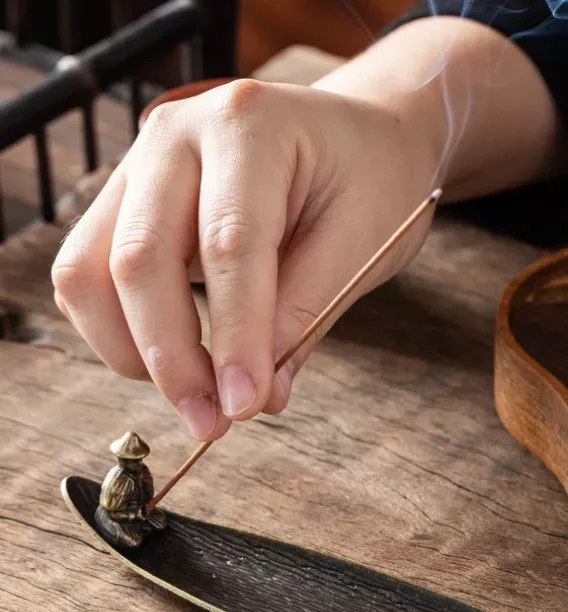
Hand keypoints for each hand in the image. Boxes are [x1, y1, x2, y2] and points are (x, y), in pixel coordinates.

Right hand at [52, 77, 437, 439]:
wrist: (357, 138)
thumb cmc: (370, 181)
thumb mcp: (361, 246)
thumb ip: (302, 317)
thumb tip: (252, 396)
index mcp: (250, 125)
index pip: (229, 244)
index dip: (234, 336)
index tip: (244, 404)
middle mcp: (178, 134)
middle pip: (139, 257)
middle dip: (171, 357)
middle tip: (212, 422)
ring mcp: (142, 166)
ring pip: (90, 270)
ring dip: (133, 350)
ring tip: (194, 396)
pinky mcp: (128, 203)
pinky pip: (88, 274)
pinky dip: (119, 330)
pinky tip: (171, 360)